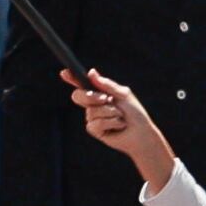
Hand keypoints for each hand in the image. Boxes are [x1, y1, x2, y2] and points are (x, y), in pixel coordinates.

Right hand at [65, 67, 175, 189]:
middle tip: (106, 99)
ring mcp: (92, 117)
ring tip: (120, 116)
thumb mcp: (123, 94)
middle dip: (91, 97)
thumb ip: (107, 85)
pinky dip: (110, 123)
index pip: (82, 84)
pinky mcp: (95, 130)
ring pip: (91, 111)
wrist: (142, 132)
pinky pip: (95, 123)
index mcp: (99, 93)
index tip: (64, 73)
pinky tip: (119, 125)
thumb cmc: (135, 113)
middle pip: (78, 96)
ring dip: (109, 112)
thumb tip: (91, 72)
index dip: (72, 78)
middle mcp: (93, 104)